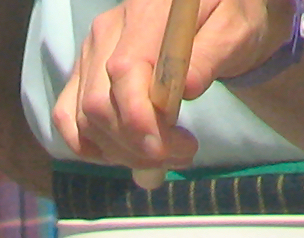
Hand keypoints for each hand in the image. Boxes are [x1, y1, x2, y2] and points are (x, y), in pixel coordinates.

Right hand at [52, 0, 289, 174]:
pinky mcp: (83, 74)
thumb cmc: (229, 19)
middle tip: (179, 155)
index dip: (138, 119)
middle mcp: (108, 30)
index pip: (123, 71)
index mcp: (146, 12)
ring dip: (121, 153)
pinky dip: (92, 147)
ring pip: (84, 119)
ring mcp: (90, 53)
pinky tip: (125, 153)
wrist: (214, 15)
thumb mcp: (236, 30)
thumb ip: (212, 54)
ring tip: (163, 156)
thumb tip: (186, 88)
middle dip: (135, 146)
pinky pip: (68, 119)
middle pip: (98, 104)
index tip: (168, 149)